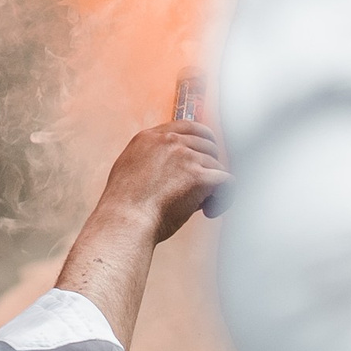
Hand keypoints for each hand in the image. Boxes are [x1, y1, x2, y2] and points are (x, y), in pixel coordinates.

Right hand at [95, 118, 230, 242]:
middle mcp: (169, 142)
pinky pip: (227, 182)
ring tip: (200, 207)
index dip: (203, 141)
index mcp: (150, 138)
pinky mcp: (199, 177)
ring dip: (213, 188)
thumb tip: (169, 166)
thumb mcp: (128, 169)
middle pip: (208, 146)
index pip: (188, 127)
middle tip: (201, 189)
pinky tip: (211, 211)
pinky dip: (224, 198)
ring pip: (217, 166)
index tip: (205, 156)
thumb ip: (148, 159)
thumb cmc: (123, 208)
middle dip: (209, 167)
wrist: (123, 223)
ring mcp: (185, 157)